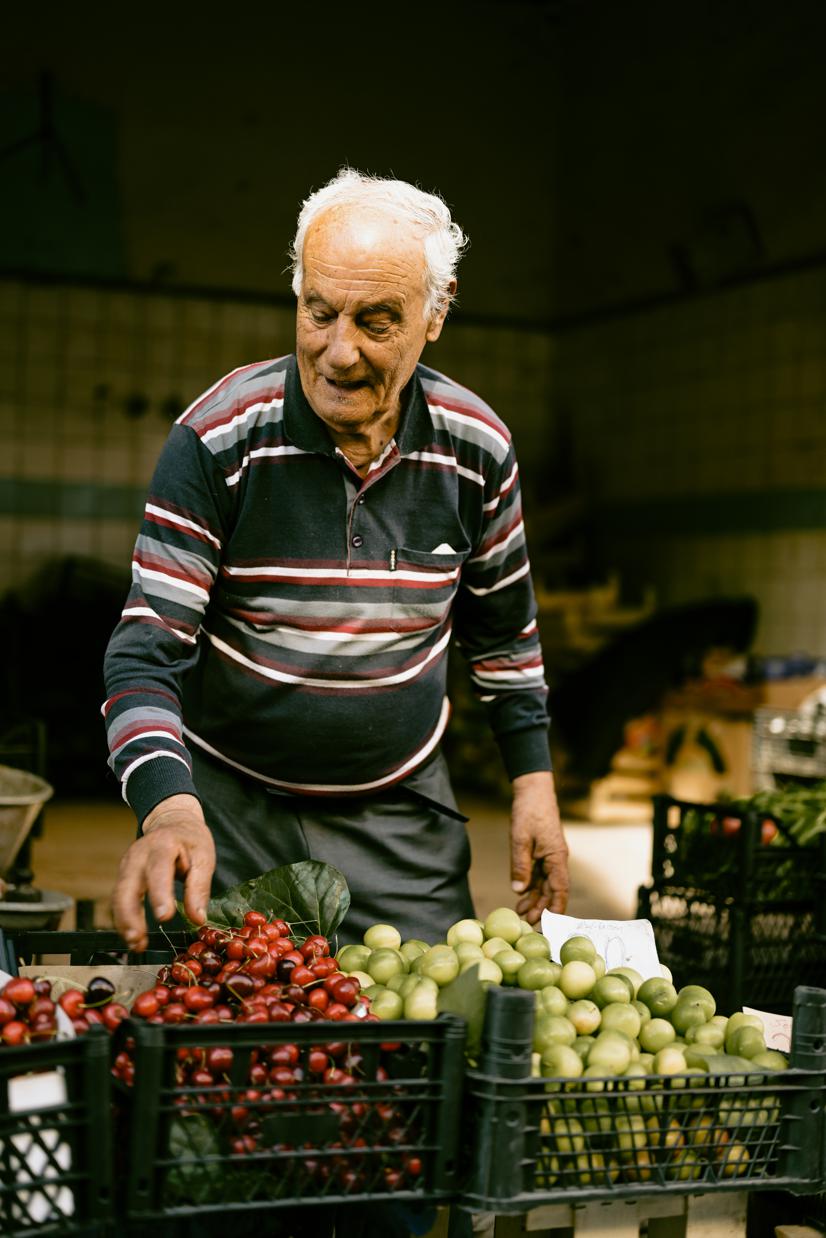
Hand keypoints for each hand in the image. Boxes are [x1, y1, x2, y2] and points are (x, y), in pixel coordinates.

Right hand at [112, 794, 215, 951]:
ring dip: (124, 923)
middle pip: (127, 886)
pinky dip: (124, 920)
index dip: (159, 894)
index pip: (158, 870)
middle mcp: (138, 855)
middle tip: (138, 939)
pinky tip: (133, 938)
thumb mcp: (204, 857)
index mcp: (162, 845)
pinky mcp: (124, 877)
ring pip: (118, 897)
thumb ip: (199, 888)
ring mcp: (127, 866)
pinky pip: (119, 900)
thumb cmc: (190, 840)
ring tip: (137, 945)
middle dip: (130, 915)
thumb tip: (198, 919)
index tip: (164, 917)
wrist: (172, 822)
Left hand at [509, 770, 568, 923]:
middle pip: (553, 891)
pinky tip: (521, 897)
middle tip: (527, 924)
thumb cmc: (529, 812)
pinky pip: (538, 875)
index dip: (556, 909)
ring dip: (535, 900)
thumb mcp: (520, 839)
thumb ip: (520, 866)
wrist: (533, 791)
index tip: (548, 925)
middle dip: (542, 909)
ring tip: (521, 913)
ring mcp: (550, 857)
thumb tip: (518, 891)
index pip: (560, 890)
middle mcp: (556, 860)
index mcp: (557, 858)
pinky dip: (531, 887)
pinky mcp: (542, 853)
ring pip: (545, 885)